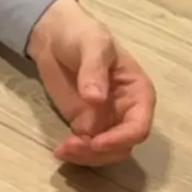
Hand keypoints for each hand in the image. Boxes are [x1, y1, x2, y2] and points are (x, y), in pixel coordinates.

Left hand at [26, 0, 155, 166]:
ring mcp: (105, 119)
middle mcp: (126, 111)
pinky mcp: (84, 123)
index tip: (96, 142)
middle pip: (123, 144)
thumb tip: (96, 99)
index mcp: (138, 92)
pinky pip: (87, 147)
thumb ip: (94, 70)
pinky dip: (77, 153)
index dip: (121, 138)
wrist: (53, 35)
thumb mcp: (91, 44)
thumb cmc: (81, 34)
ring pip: (106, 151)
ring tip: (62, 150)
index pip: (139, 126)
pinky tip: (59, 150)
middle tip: (71, 147)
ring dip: (87, 157)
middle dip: (101, 152)